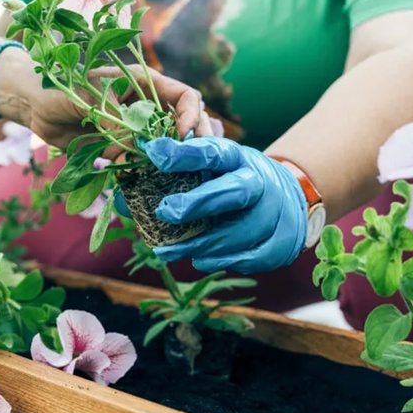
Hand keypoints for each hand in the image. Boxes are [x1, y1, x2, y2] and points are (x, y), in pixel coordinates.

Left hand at [25, 65, 211, 158]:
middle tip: (195, 161)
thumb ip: (114, 120)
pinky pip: (139, 163)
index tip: (184, 136)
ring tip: (170, 175)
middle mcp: (145, 107)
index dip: (190, 115)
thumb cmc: (62, 88)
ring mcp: (135, 129)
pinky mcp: (121, 148)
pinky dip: (141, 173)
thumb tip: (136, 146)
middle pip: (182, 124)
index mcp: (144, 84)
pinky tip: (137, 181)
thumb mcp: (90, 98)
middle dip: (190, 142)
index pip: (183, 96)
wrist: (36, 107)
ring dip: (167, 161)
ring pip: (164, 147)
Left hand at [133, 136, 307, 273]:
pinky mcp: (281, 243)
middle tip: (164, 211)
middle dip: (198, 203)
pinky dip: (222, 261)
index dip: (184, 153)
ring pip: (242, 231)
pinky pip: (252, 257)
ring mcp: (275, 213)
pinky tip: (198, 260)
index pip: (213, 152)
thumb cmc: (232, 183)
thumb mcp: (209, 170)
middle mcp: (260, 182)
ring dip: (202, 244)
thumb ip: (172, 180)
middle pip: (235, 191)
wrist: (287, 198)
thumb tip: (125, 201)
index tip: (154, 153)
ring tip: (166, 251)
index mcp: (237, 158)